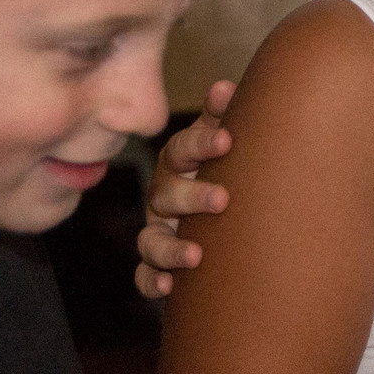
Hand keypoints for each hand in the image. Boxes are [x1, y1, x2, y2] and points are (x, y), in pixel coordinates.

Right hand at [134, 82, 233, 299]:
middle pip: (166, 193)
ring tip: (196, 255)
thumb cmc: (225, 168)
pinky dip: (152, 282)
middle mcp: (163, 196)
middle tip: (223, 199)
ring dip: (170, 247)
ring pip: (151, 239)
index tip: (227, 141)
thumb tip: (223, 87)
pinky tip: (168, 287)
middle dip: (192, 196)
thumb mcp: (222, 142)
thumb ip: (222, 117)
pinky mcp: (158, 265)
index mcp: (180, 163)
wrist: (229, 214)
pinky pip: (145, 276)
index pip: (182, 149)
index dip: (201, 144)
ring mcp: (158, 230)